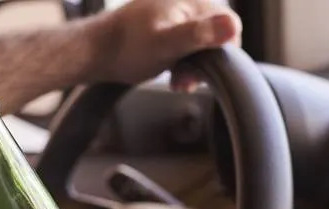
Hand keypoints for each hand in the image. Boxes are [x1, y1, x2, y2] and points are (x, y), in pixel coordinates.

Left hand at [96, 0, 241, 89]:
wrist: (96, 51)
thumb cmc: (127, 48)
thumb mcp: (166, 44)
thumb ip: (199, 34)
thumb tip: (232, 24)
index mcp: (192, 2)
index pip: (231, 25)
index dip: (222, 53)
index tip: (203, 71)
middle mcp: (188, 3)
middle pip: (217, 36)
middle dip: (206, 63)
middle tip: (185, 81)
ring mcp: (178, 15)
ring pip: (203, 44)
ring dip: (195, 67)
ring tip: (177, 81)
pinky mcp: (169, 28)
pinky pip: (189, 46)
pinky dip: (184, 63)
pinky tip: (173, 75)